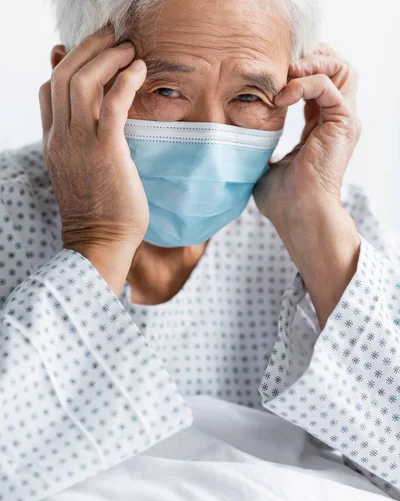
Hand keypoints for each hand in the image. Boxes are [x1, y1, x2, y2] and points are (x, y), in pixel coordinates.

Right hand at [39, 27, 147, 293]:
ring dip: (106, 58)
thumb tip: (94, 120)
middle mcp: (61, 137)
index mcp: (54, 142)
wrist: (99, 242)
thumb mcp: (79, 174)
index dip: (67, 63)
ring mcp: (80, 143)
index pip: (49, 89)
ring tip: (128, 49)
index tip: (89, 52)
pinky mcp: (106, 151)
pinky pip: (112, 103)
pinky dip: (125, 81)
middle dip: (88, 48)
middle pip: (63, 75)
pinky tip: (139, 70)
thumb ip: (81, 143)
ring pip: (81, 81)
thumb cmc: (98, 211)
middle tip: (112, 35)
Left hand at [254, 43, 360, 228]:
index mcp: (320, 128)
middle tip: (280, 69)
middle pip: (335, 68)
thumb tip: (238, 140)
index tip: (269, 77)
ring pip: (339, 69)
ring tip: (284, 76)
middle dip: (308, 60)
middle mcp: (336, 121)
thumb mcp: (266, 164)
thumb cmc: (283, 200)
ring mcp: (342, 121)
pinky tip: (282, 97)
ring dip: (309, 65)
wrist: (299, 215)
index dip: (296, 72)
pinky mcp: (343, 123)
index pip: (317, 84)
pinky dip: (303, 84)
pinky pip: (327, 86)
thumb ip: (260, 146)